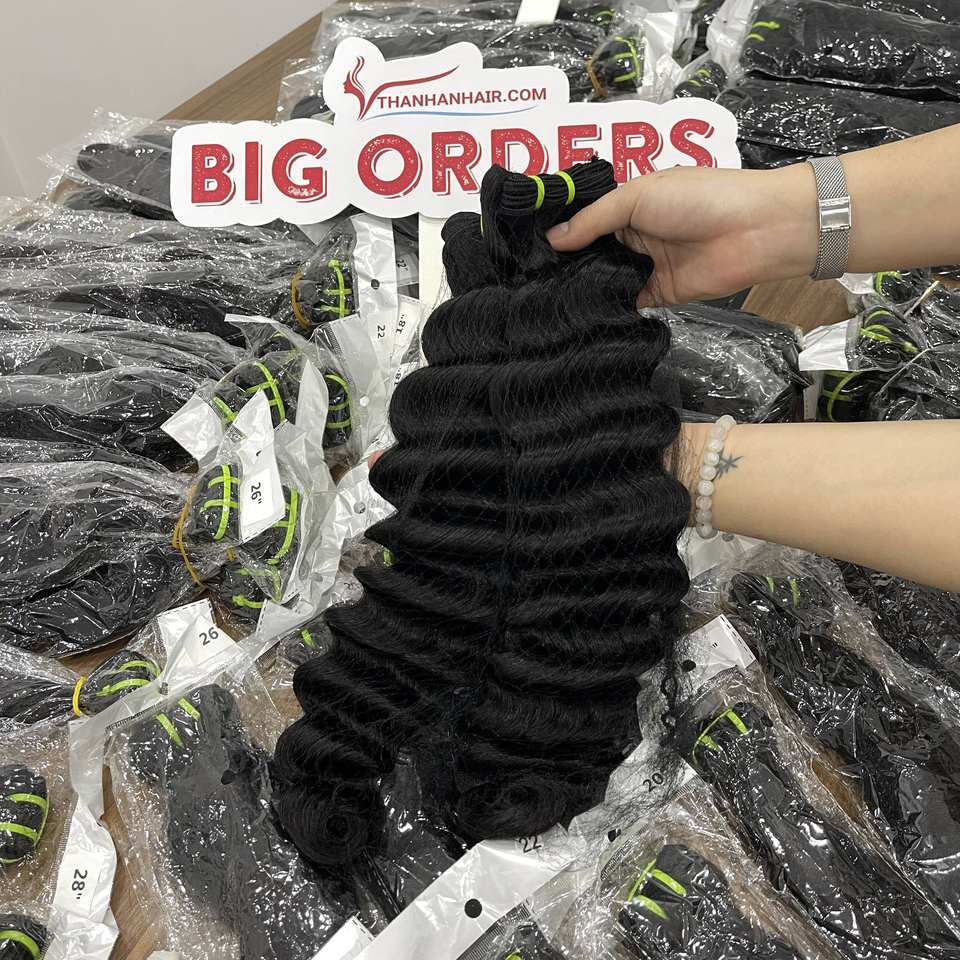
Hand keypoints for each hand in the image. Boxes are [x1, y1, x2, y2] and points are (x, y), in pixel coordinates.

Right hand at [547, 164, 818, 304]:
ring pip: (606, 279)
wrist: (754, 230)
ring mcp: (646, 266)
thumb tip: (553, 239)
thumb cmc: (699, 198)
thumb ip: (595, 220)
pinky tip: (578, 314)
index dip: (563, 231)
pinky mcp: (658, 295)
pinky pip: (626, 302)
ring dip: (584, 286)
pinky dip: (607, 307)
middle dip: (567, 263)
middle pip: (593, 251)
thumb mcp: (638, 196)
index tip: (527, 246)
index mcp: (630, 204)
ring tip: (543, 298)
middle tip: (528, 278)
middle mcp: (635, 235)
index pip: (588, 219)